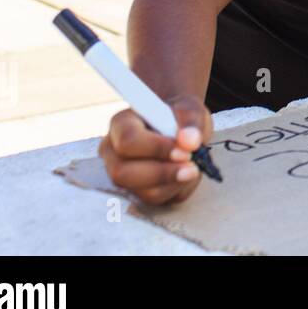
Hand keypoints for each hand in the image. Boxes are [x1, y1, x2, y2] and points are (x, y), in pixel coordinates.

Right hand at [98, 93, 213, 206]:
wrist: (182, 127)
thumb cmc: (179, 115)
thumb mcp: (189, 107)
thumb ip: (191, 121)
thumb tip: (190, 141)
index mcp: (121, 124)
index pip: (128, 141)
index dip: (157, 149)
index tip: (184, 150)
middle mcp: (113, 153)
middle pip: (124, 173)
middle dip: (163, 173)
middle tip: (193, 166)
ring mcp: (122, 176)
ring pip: (142, 192)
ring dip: (175, 183)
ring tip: (194, 166)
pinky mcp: (138, 192)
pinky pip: (157, 201)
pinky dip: (178, 190)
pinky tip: (188, 175)